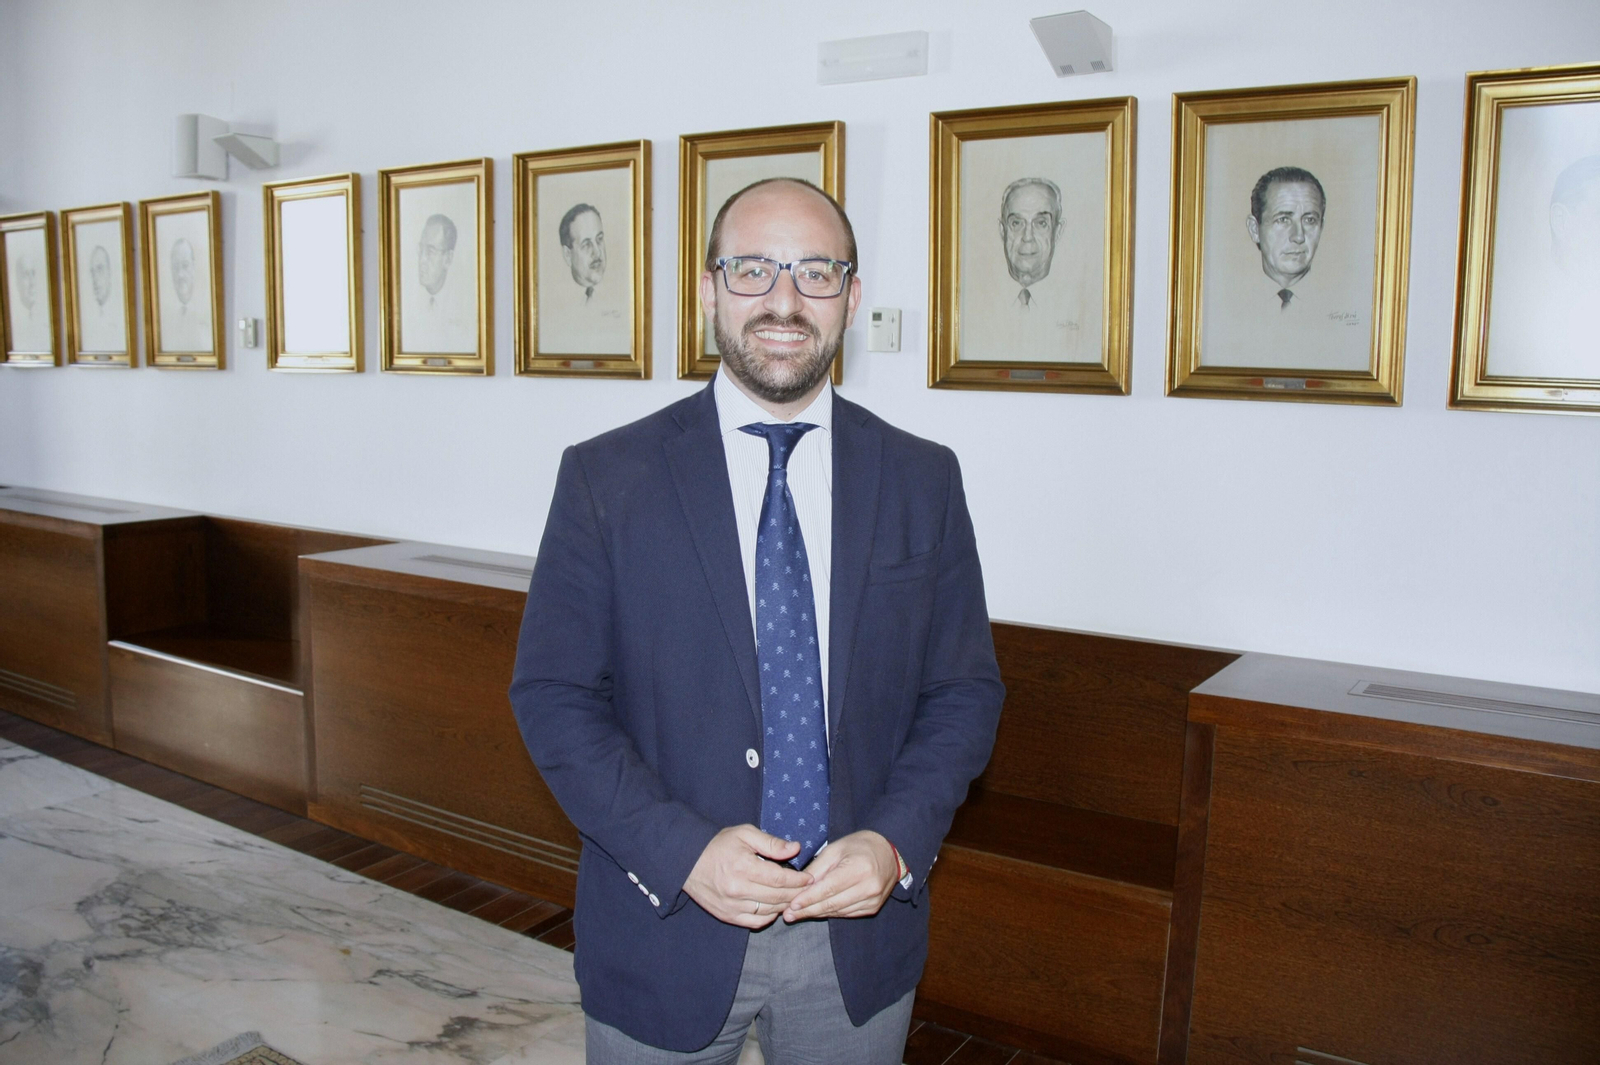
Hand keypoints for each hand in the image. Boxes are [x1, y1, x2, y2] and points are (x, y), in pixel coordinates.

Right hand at [683, 825, 813, 927]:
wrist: (687, 861)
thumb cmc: (718, 844)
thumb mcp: (745, 834)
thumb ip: (771, 843)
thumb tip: (795, 848)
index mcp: (744, 867)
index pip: (780, 879)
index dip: (798, 880)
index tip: (809, 878)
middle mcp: (738, 890)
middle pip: (777, 898)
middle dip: (796, 894)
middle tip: (807, 889)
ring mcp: (732, 906)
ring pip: (769, 912)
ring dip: (785, 906)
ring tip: (794, 897)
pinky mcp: (727, 915)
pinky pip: (755, 922)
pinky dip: (769, 917)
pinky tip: (774, 907)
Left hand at [782, 830, 898, 921]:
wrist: (889, 853)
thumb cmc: (859, 846)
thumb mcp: (835, 849)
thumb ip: (817, 868)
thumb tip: (799, 887)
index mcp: (860, 868)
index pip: (829, 888)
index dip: (808, 899)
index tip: (791, 905)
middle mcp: (869, 887)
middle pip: (832, 903)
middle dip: (808, 910)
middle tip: (788, 915)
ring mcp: (873, 900)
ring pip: (838, 911)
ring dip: (817, 914)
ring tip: (797, 915)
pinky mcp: (873, 908)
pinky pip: (846, 914)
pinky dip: (830, 913)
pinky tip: (817, 911)